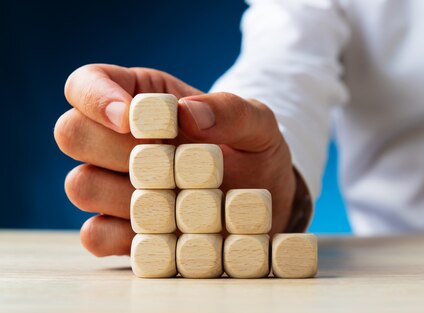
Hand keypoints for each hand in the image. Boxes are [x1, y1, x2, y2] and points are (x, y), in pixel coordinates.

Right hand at [55, 64, 296, 256]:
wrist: (266, 203)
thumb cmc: (255, 152)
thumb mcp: (259, 125)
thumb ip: (232, 111)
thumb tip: (190, 114)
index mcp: (142, 99)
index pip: (86, 83)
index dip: (96, 98)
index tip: (131, 121)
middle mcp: (118, 141)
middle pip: (71, 133)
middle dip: (115, 148)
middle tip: (166, 162)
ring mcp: (115, 187)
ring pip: (79, 185)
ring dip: (125, 194)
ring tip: (176, 198)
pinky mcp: (121, 231)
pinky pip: (95, 235)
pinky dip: (125, 237)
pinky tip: (165, 232)